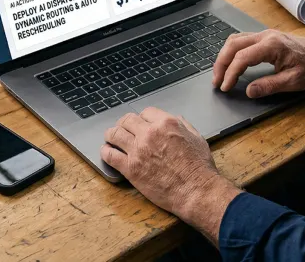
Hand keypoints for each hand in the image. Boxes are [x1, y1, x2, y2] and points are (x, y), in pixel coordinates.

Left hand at [102, 107, 240, 240]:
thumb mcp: (197, 138)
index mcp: (166, 124)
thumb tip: (176, 119)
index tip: (140, 124)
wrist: (195, 191)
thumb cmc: (199, 168)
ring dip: (111, 134)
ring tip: (110, 137)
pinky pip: (110, 155)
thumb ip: (184, 125)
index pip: (146, 112)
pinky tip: (107, 152)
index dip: (142, 118)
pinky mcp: (130, 168)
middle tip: (122, 128)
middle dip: (124, 123)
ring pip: (115, 134)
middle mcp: (150, 133)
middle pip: (127, 120)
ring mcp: (138, 151)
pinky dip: (106, 152)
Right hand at [213, 29, 304, 97]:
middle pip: (233, 45)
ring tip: (220, 73)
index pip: (242, 58)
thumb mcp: (293, 81)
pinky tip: (231, 63)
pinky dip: (232, 52)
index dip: (230, 74)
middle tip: (216, 81)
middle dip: (221, 63)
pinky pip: (242, 40)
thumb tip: (249, 91)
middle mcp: (266, 36)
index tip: (225, 87)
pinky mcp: (266, 38)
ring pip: (235, 40)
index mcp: (272, 45)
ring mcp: (265, 35)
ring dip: (224, 56)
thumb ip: (269, 86)